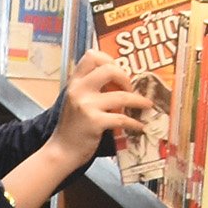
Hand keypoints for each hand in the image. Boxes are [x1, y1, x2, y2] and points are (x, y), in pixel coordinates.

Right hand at [46, 44, 154, 169]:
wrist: (62, 151)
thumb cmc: (72, 128)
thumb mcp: (76, 101)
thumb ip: (91, 89)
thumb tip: (119, 81)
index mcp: (75, 83)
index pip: (91, 56)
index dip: (109, 60)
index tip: (118, 69)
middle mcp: (79, 90)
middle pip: (109, 70)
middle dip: (126, 78)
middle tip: (130, 88)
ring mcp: (86, 106)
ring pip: (121, 96)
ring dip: (138, 100)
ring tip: (146, 105)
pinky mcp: (94, 122)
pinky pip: (122, 118)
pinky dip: (134, 123)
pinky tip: (138, 125)